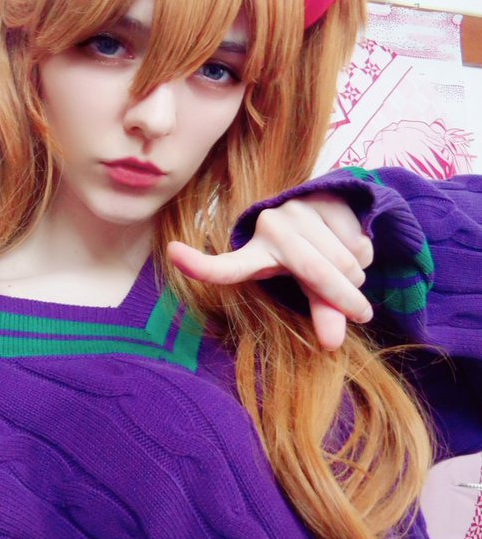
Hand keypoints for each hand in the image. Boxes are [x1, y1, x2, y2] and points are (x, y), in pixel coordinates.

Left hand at [167, 194, 373, 350]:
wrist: (330, 207)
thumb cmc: (308, 257)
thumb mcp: (308, 288)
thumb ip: (320, 312)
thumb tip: (333, 343)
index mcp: (254, 255)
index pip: (225, 266)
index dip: (199, 264)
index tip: (173, 252)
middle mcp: (269, 227)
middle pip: (316, 272)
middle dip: (344, 298)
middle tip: (361, 313)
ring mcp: (295, 208)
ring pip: (344, 258)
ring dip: (358, 274)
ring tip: (349, 271)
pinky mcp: (323, 195)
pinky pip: (357, 239)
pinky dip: (365, 252)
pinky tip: (352, 244)